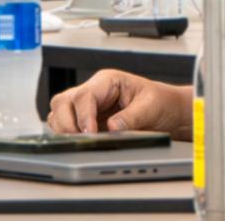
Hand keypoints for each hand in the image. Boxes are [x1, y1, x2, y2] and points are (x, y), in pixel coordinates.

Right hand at [47, 69, 192, 140]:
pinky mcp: (85, 120)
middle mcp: (94, 91)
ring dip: (63, 129)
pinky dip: (65, 135)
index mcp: (108, 81)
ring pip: (58, 113)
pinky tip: (80, 143)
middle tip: (81, 140)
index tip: (90, 133)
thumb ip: (131, 117)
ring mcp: (86, 106)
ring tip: (81, 142)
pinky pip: (64, 126)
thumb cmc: (160, 102)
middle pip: (62, 102)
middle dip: (67, 123)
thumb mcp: (150, 107)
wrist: (166, 110)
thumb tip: (112, 128)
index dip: (83, 115)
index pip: (84, 95)